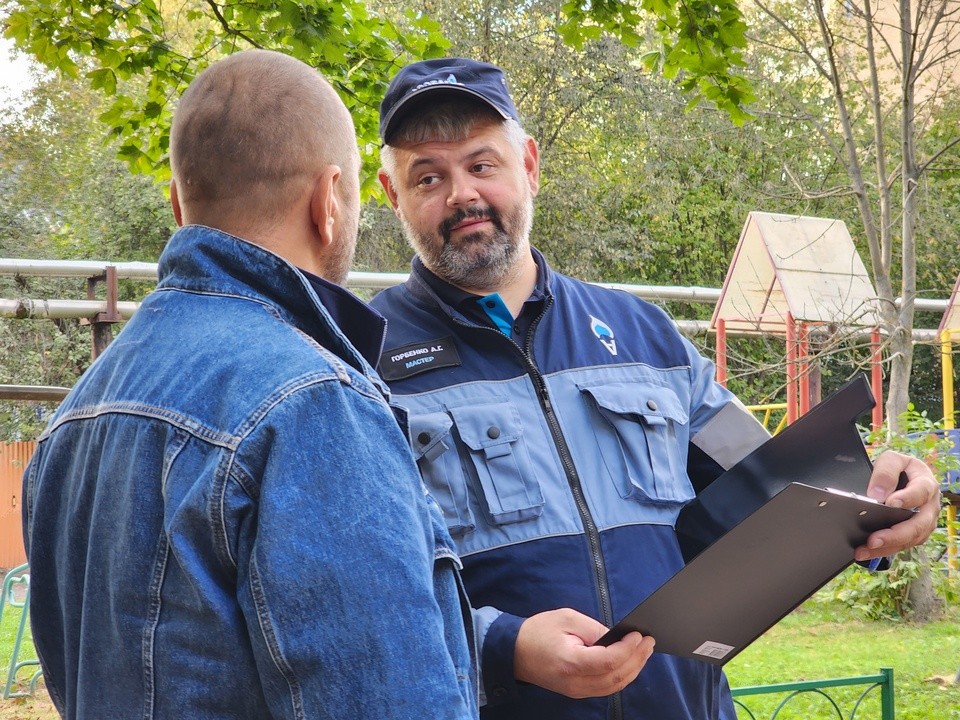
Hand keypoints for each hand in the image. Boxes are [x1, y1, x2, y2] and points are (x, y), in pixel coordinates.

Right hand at [514, 608, 654, 698]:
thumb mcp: (566, 619)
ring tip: (645, 651)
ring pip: (614, 686)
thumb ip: (594, 629)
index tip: (638, 634)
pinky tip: (630, 662)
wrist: (514, 652)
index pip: (609, 661)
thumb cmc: (538, 631)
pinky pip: (606, 687)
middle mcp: (576, 683)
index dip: (628, 649)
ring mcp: (577, 691)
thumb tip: (618, 636)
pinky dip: (622, 676)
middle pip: (616, 676)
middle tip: (649, 641)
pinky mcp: (578, 692)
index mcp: (571, 662)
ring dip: (633, 668)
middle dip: (637, 658)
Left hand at [854, 450, 941, 560]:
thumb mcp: (892, 460)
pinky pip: (903, 544)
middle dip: (895, 534)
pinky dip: (885, 550)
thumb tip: (877, 494)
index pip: (920, 492)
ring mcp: (924, 522)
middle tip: (873, 540)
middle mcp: (929, 506)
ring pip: (911, 539)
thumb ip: (885, 472)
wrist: (904, 475)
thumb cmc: (899, 468)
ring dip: (887, 547)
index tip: (890, 503)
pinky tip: (867, 552)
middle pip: (918, 525)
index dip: (907, 498)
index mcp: (926, 484)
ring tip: (864, 550)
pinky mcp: (915, 533)